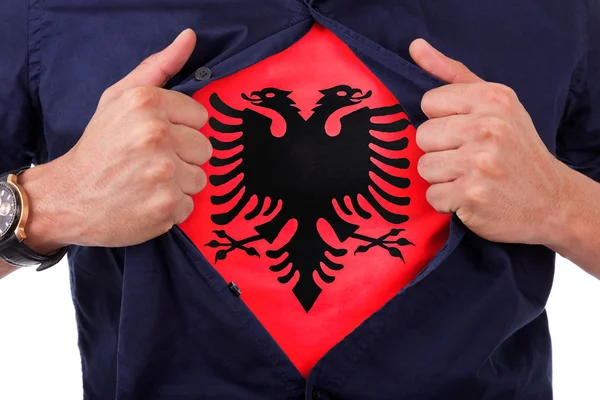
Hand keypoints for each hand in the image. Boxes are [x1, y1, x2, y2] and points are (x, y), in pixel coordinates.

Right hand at [21, 29, 211, 250]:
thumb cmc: (99, 146)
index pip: (200, 117)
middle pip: (205, 148)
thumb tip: (190, 37)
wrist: (69, 197)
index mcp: (146, 103)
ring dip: (179, 184)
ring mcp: (162, 173)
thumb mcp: (119, 98)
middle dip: (182, 157)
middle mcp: (155, 135)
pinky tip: (147, 202)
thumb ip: (158, 67)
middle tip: (150, 162)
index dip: (180, 129)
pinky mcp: (165, 206)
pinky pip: (190, 205)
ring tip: (148, 182)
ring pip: (200, 178)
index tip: (157, 138)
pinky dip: (171, 208)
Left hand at [409, 39, 568, 244]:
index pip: (429, 102)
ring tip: (469, 177)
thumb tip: (416, 47)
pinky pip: (433, 196)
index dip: (442, 120)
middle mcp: (488, 127)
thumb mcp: (496, 104)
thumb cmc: (516, 149)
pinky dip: (447, 202)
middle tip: (469, 158)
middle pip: (422, 135)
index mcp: (493, 98)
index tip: (465, 131)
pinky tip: (470, 197)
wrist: (551, 200)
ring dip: (442, 178)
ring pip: (424, 167)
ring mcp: (480, 162)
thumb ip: (453, 75)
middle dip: (440, 150)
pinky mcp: (472, 194)